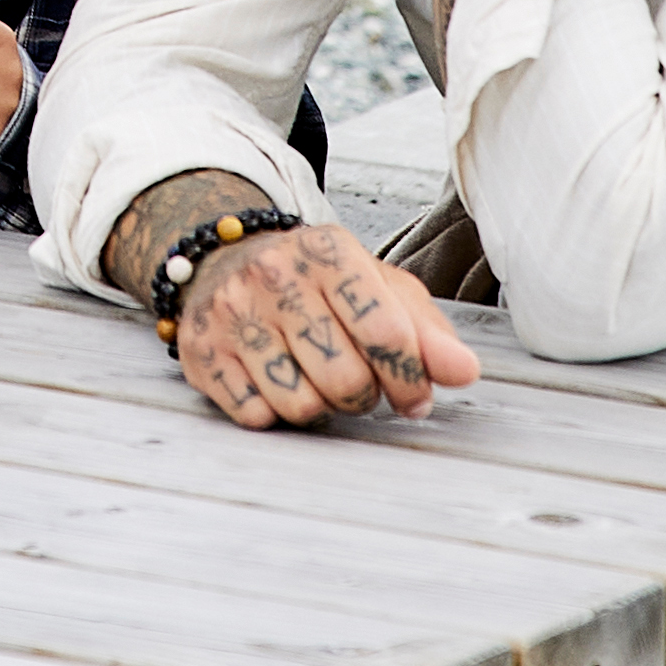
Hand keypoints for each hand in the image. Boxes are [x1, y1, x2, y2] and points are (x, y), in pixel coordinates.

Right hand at [178, 223, 481, 429]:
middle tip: (356, 381)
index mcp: (329, 251)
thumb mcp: (378, 288)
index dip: (411, 379)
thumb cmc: (319, 284)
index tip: (413, 394)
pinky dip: (273, 412)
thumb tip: (465, 372)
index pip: (388, 332)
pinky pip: (255, 415)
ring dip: (318, 407)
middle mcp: (274, 273)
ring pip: (300, 405)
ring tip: (315, 378)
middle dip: (362, 396)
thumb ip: (426, 331)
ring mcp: (232, 311)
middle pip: (346, 380)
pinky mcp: (199, 348)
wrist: (224, 260)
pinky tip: (274, 381)